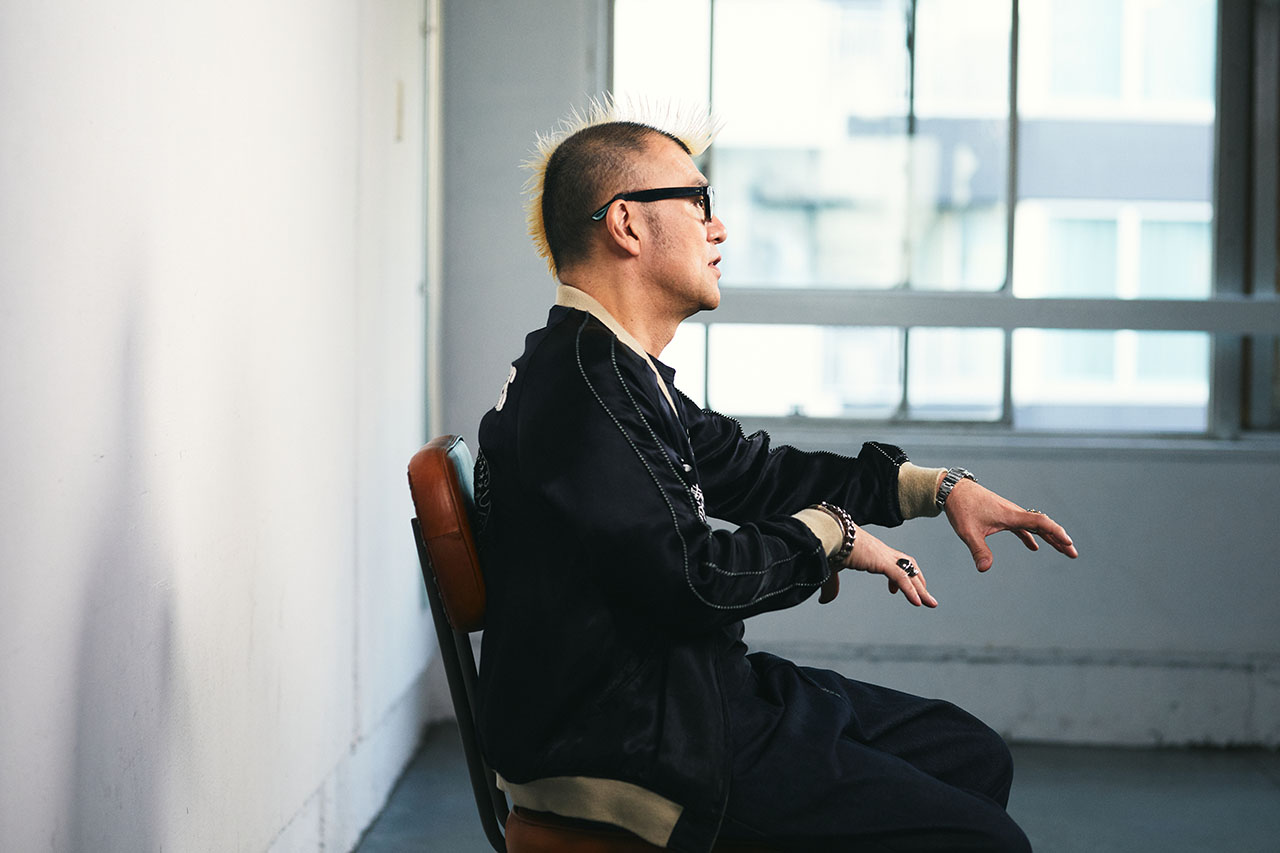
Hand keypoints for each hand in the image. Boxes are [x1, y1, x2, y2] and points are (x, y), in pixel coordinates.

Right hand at [836, 525, 937, 607]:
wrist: (828, 533)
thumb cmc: (829, 547)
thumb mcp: (832, 570)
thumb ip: (832, 586)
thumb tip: (824, 600)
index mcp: (873, 552)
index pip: (894, 562)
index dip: (899, 575)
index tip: (894, 591)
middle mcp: (882, 552)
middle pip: (908, 565)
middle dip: (919, 582)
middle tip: (927, 599)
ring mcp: (884, 556)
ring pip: (909, 573)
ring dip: (921, 589)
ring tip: (930, 603)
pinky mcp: (882, 561)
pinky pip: (901, 578)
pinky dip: (911, 590)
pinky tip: (917, 602)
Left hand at [943, 479, 1078, 571]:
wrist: (952, 490)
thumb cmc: (961, 508)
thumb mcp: (968, 532)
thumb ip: (978, 550)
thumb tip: (985, 569)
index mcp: (1011, 515)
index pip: (1040, 522)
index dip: (1056, 532)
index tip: (1068, 543)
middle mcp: (1014, 513)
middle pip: (1043, 525)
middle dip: (1060, 539)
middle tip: (1074, 553)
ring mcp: (1009, 514)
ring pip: (1034, 526)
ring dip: (1049, 538)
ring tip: (1063, 550)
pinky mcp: (1002, 515)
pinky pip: (1022, 527)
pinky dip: (1030, 536)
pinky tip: (1035, 547)